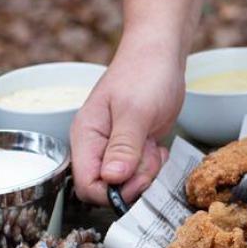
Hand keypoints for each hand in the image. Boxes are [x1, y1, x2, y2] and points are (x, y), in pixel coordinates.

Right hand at [70, 40, 184, 204]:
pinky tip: (158, 147)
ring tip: (155, 147)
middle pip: (108, 188)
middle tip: (150, 158)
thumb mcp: (136, 112)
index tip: (135, 179)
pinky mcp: (134, 146)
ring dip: (147, 173)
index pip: (86, 185)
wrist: (160, 55)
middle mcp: (97, 145)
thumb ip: (123, 147)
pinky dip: (153, 165)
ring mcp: (116, 147)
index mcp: (87, 137)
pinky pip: (141, 171)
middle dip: (133, 182)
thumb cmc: (144, 74)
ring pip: (127, 182)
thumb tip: (112, 179)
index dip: (111, 192)